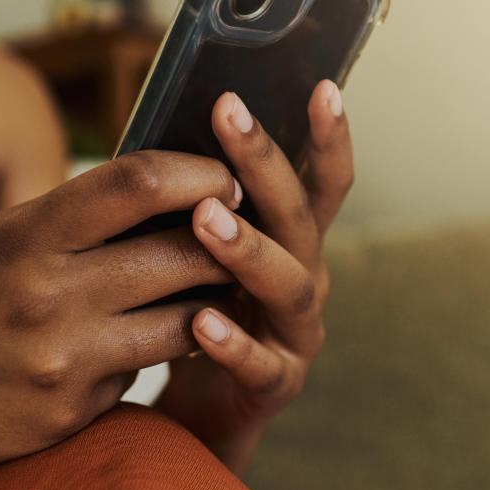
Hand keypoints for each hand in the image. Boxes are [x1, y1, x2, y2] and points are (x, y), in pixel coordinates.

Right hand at [0, 151, 241, 489]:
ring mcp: (63, 359)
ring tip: (219, 284)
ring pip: (183, 320)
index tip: (226, 174)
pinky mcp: (70, 411)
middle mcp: (47, 294)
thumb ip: (67, 218)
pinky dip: (156, 350)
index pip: (136, 182)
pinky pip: (143, 370)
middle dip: (229, 240)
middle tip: (244, 231)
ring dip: (212, 301)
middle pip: (181, 253)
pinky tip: (145, 339)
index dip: (198, 171)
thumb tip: (154, 192)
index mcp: (25, 235)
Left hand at [154, 80, 352, 473]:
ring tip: (205, 219)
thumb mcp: (205, 250)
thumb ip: (202, 204)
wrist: (204, 403)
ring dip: (249, 248)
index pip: (320, 181)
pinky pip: (260, 364)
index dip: (328, 137)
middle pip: (299, 217)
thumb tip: (161, 131)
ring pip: (289, 285)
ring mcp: (297, 332)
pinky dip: (232, 343)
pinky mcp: (276, 383)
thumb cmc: (198, 305)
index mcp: (293, 240)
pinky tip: (199, 323)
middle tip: (229, 113)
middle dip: (266, 163)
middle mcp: (307, 277)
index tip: (321, 86)